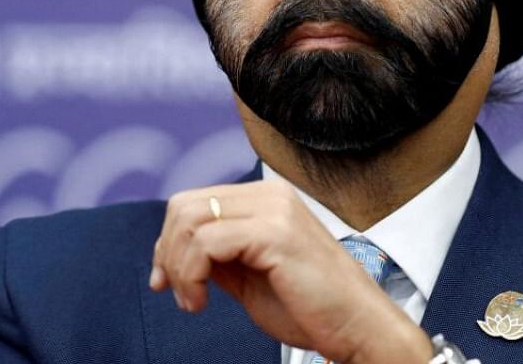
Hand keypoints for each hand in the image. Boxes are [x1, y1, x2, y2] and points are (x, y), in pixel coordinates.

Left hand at [149, 180, 431, 363]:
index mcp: (267, 198)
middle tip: (174, 291)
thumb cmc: (312, 308)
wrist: (357, 328)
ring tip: (193, 300)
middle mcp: (271, 194)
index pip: (194, 201)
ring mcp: (275, 210)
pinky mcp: (275, 233)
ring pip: (190, 221)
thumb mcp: (251, 275)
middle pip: (185, 206)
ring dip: (179, 268)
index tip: (165, 280)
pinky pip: (206, 244)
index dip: (169, 241)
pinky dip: (191, 276)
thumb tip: (173, 251)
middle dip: (168, 252)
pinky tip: (201, 302)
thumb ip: (219, 255)